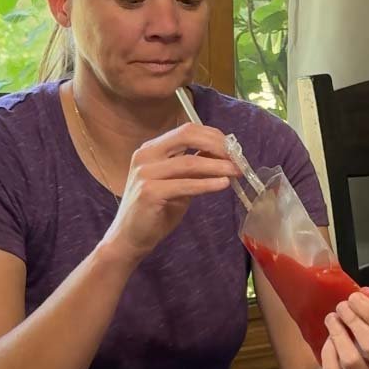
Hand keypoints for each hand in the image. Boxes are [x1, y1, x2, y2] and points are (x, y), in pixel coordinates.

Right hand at [102, 123, 239, 263]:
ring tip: (236, 172)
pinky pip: (185, 184)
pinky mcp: (149, 192)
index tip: (234, 148)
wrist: (131, 237)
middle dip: (217, 145)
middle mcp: (146, 155)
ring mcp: (145, 173)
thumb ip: (195, 168)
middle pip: (186, 136)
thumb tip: (224, 156)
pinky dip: (207, 184)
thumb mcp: (179, 183)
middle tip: (237, 158)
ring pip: (189, 162)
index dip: (213, 136)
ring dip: (217, 166)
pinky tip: (223, 184)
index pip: (187, 131)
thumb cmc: (156, 210)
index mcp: (152, 149)